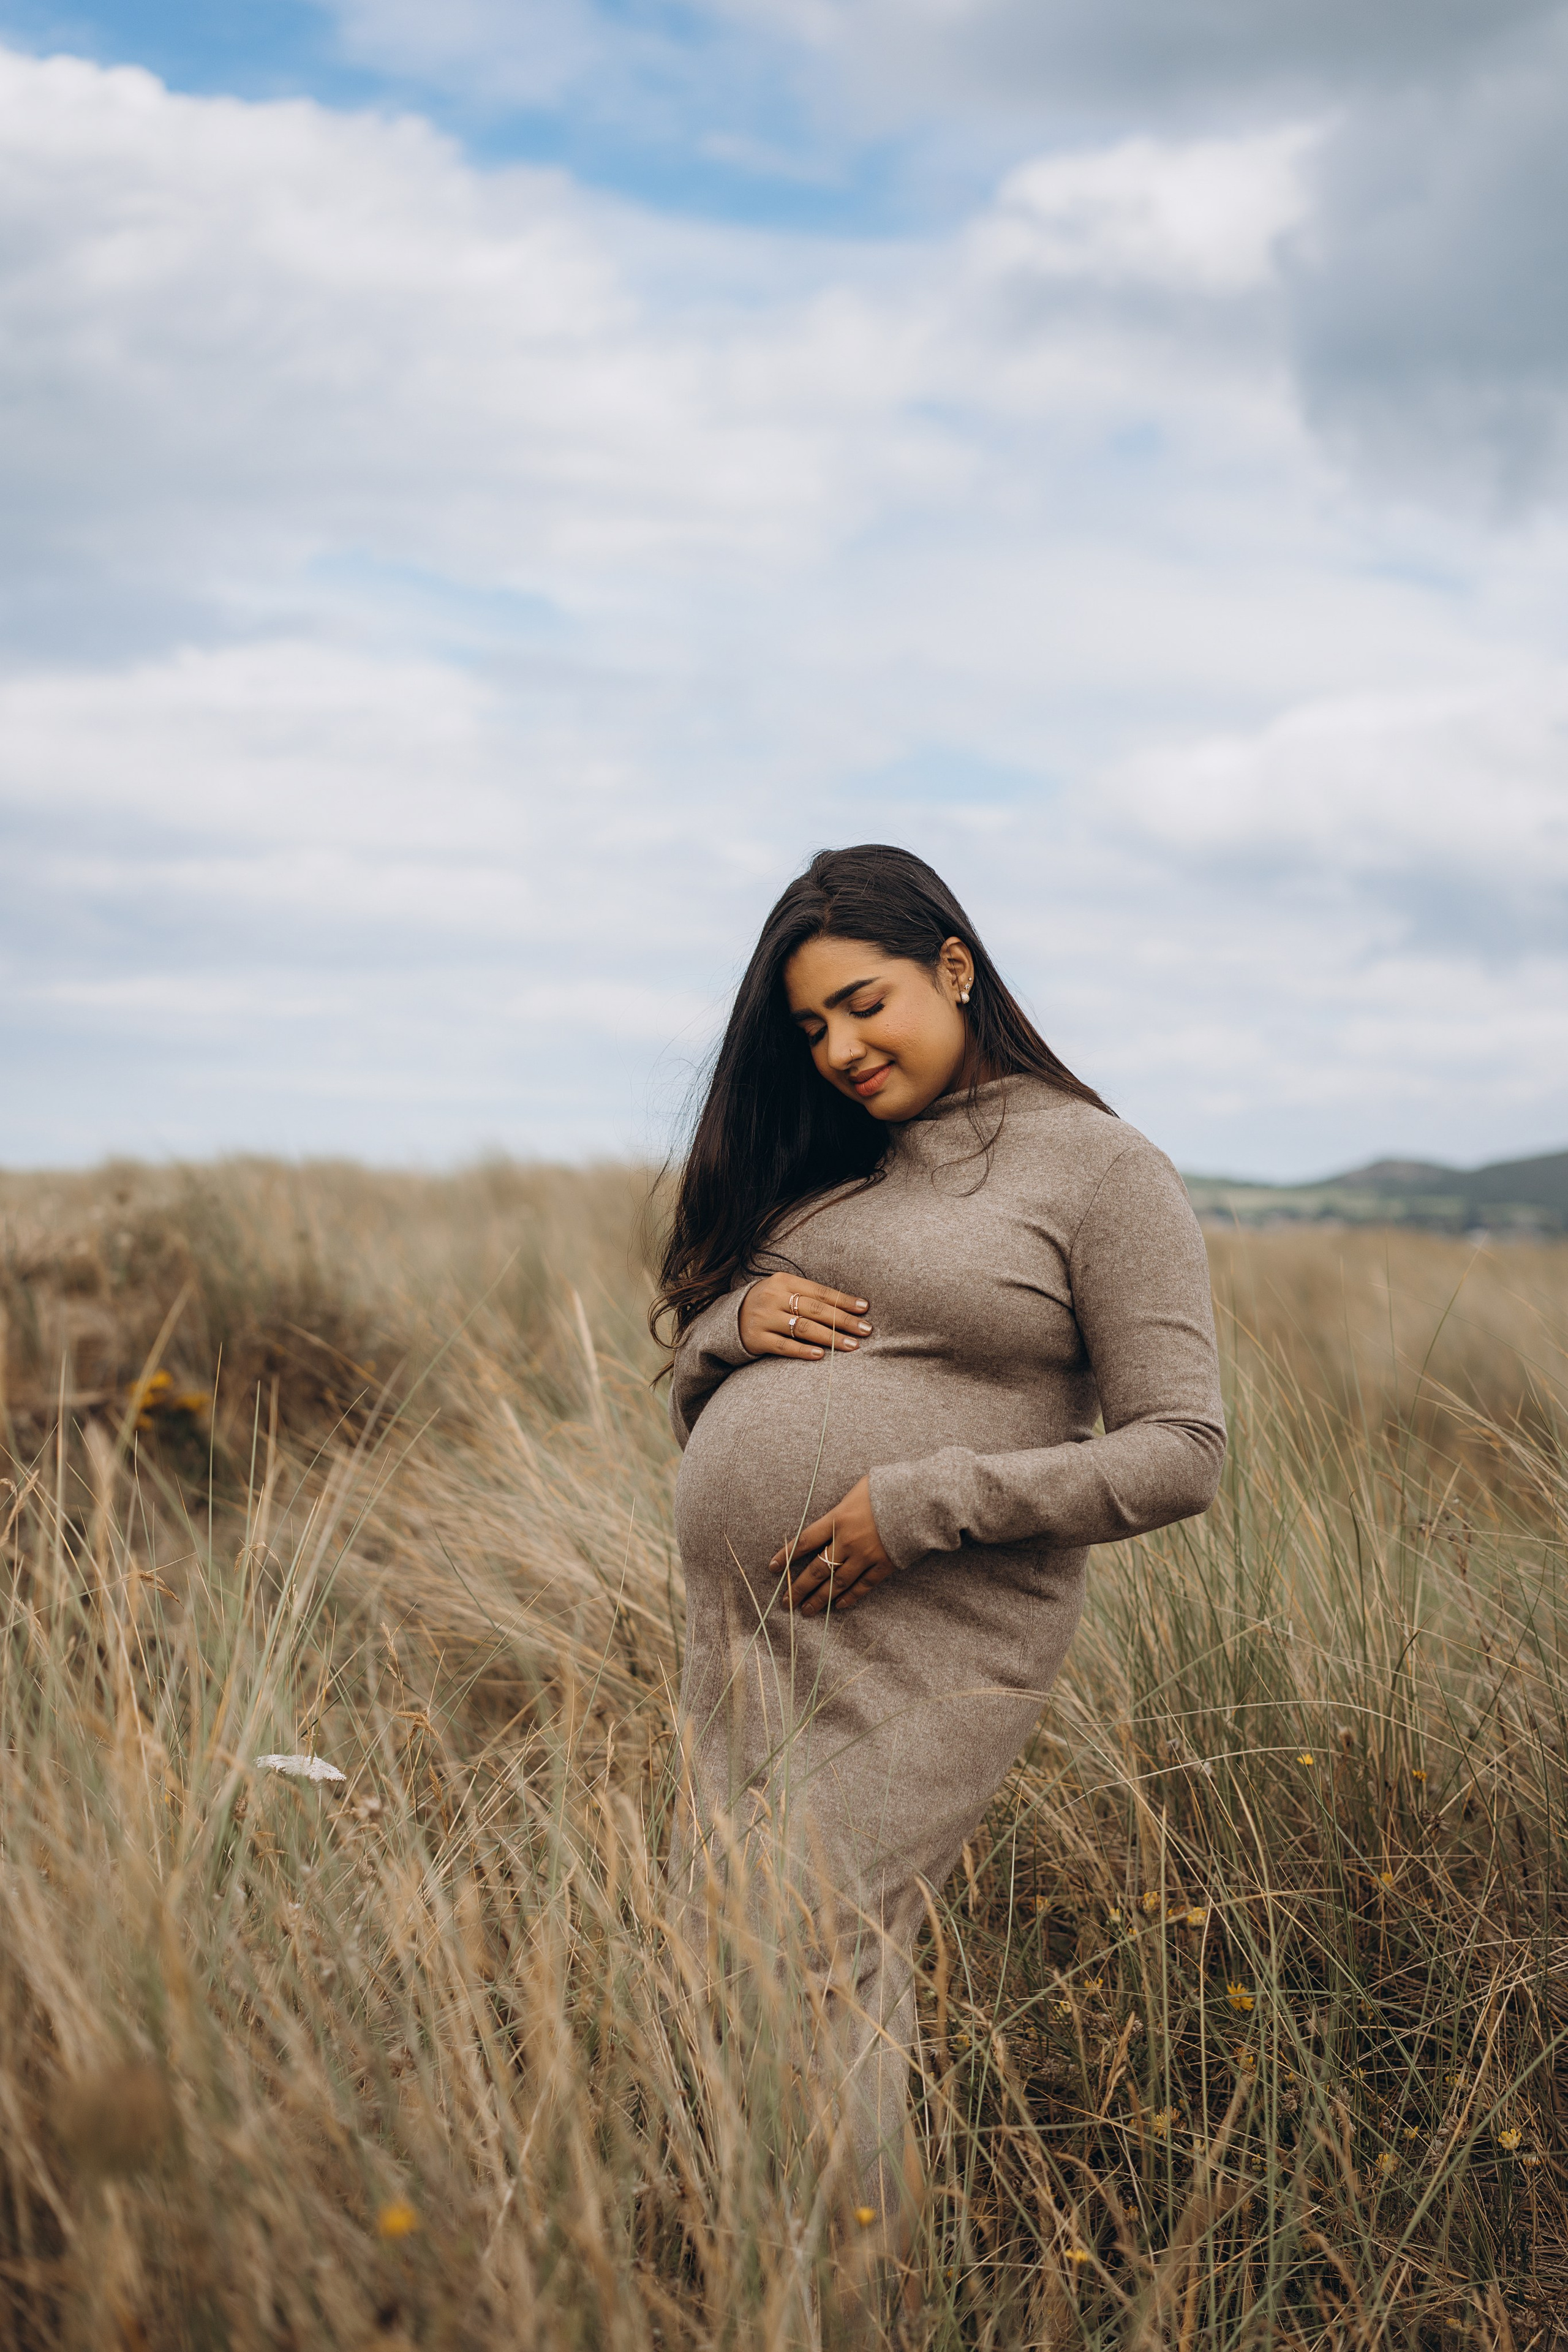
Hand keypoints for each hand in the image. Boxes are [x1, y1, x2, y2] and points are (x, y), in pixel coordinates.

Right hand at [738, 1275, 871, 1360]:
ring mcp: (764, 1318)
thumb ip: (810, 1297)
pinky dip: (803, 1351)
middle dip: (843, 1321)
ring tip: (851, 1346)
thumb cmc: (769, 1304)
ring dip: (830, 1338)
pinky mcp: (757, 1339)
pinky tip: (822, 1355)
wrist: (730, 1318)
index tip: (865, 1309)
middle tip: (865, 1331)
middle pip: (815, 1310)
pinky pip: (784, 1346)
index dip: (843, 1300)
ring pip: (802, 1328)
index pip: (820, 1291)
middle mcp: (773, 1297)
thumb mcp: (785, 1291)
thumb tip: (850, 1307)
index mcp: (784, 1281)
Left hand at [771, 1475, 896, 1614]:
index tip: (773, 1568)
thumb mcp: (856, 1491)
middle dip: (799, 1588)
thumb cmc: (887, 1488)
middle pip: (817, 1569)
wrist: (920, 1499)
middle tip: (786, 1603)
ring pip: (837, 1582)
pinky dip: (850, 1597)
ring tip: (807, 1611)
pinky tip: (838, 1606)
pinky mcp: (884, 1565)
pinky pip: (863, 1586)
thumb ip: (840, 1510)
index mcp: (837, 1519)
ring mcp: (866, 1556)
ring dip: (820, 1599)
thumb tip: (830, 1521)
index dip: (787, 1556)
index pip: (804, 1541)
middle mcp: (847, 1541)